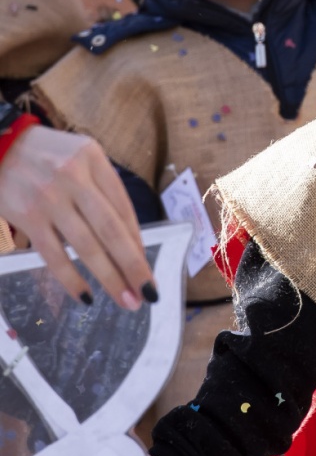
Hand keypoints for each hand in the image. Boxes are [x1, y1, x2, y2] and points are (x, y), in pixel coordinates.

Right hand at [0, 127, 154, 309]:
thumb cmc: (48, 155)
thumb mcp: (82, 156)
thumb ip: (103, 188)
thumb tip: (129, 236)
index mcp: (94, 160)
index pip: (124, 208)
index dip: (139, 242)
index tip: (149, 268)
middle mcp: (74, 178)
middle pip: (111, 229)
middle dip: (132, 265)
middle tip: (148, 294)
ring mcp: (49, 199)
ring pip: (85, 246)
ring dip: (109, 277)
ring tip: (126, 300)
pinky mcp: (26, 217)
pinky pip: (52, 255)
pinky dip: (70, 279)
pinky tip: (86, 296)